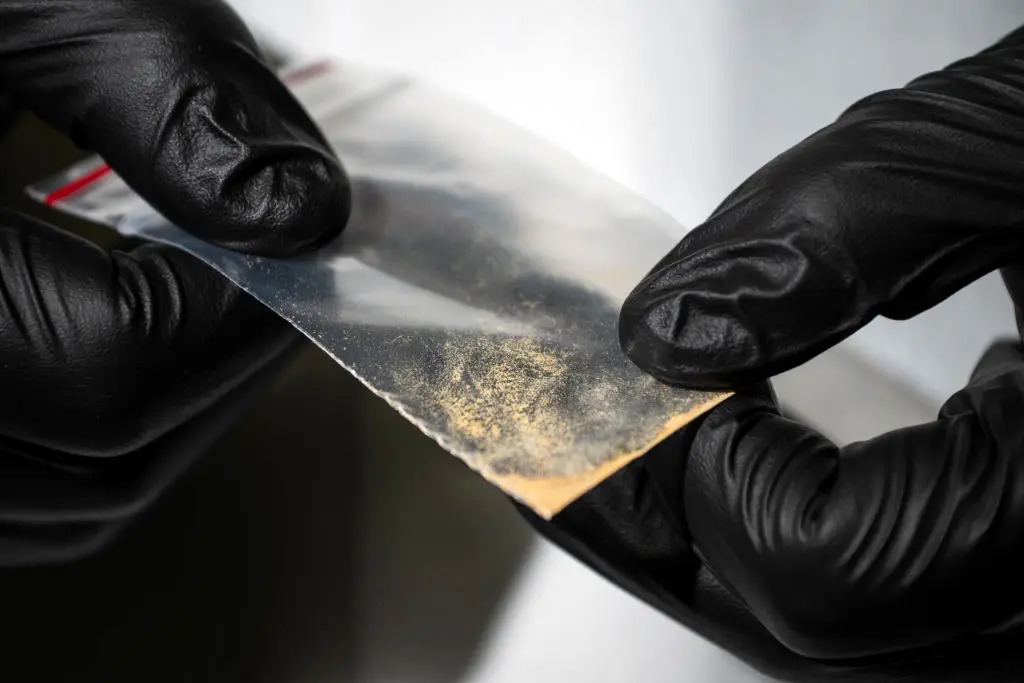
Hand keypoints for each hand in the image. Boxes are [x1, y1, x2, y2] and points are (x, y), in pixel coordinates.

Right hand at [0, 0, 347, 560]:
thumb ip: (158, 78)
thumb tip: (301, 205)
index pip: (112, 376)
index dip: (241, 316)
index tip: (300, 240)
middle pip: (95, 475)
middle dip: (217, 369)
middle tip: (270, 268)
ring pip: (52, 506)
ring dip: (160, 410)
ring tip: (198, 292)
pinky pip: (2, 488)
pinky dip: (78, 424)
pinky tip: (98, 323)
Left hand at [528, 25, 1023, 673]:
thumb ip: (848, 219)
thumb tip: (672, 321)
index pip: (825, 569)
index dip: (708, 474)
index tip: (669, 378)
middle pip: (809, 622)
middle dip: (676, 520)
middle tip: (594, 432)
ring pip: (843, 629)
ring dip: (724, 535)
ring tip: (658, 444)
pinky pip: (890, 595)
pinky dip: (802, 527)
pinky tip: (765, 459)